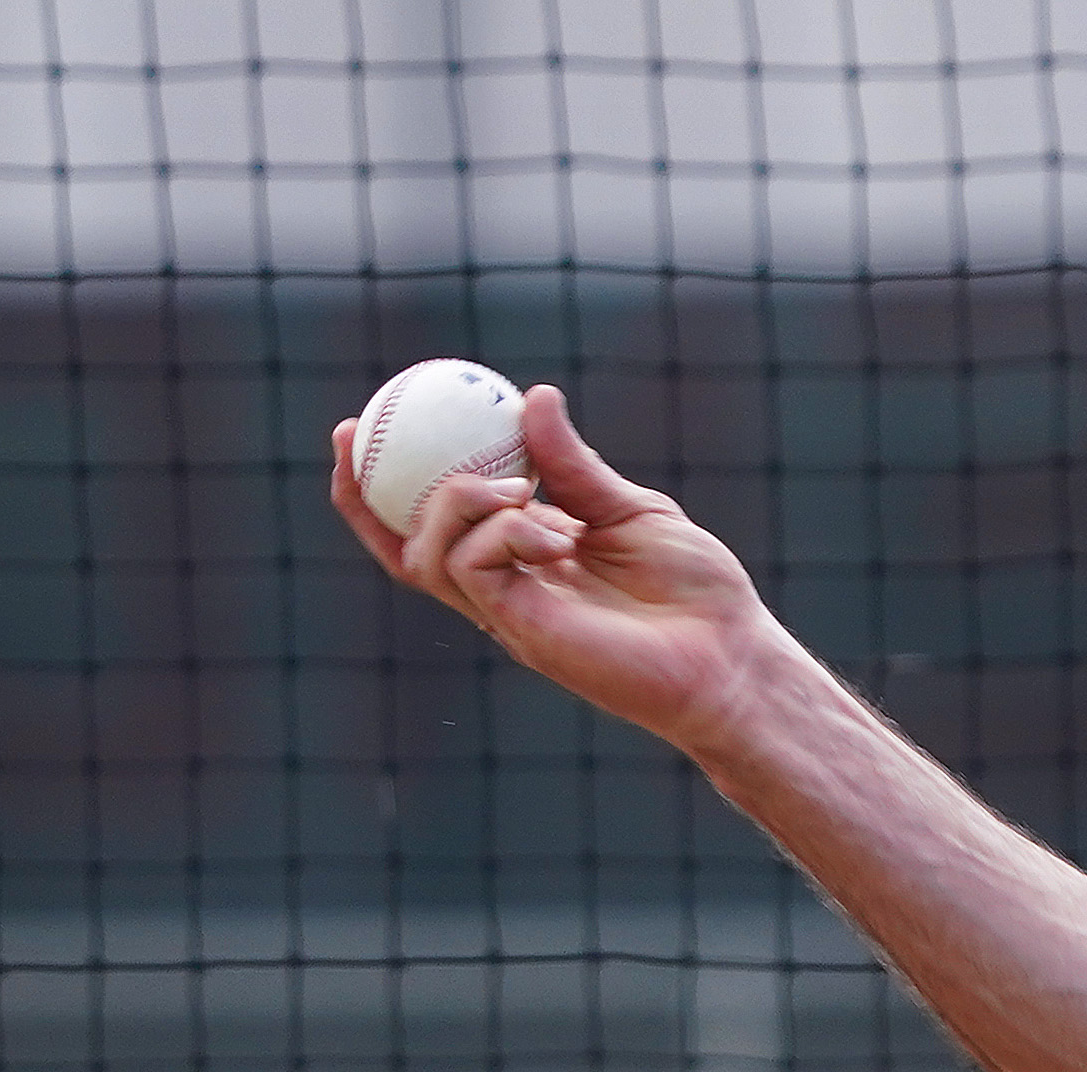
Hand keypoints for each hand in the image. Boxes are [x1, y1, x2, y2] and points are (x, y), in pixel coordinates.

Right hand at [329, 384, 800, 754]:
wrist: (730, 658)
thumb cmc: (695, 595)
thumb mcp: (631, 509)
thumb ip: (574, 465)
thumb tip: (533, 397)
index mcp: (526, 557)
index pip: (441, 521)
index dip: (396, 477)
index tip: (375, 418)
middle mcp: (507, 588)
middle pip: (403, 546)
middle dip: (361, 493)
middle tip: (356, 432)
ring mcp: (510, 614)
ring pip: (427, 555)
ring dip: (456, 503)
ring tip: (517, 488)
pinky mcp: (522, 632)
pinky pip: (472, 569)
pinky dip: (499, 533)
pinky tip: (550, 530)